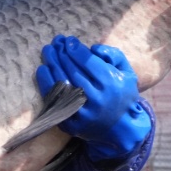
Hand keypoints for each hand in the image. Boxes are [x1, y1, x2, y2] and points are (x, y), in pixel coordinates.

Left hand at [38, 35, 150, 162]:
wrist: (121, 129)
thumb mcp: (127, 73)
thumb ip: (114, 55)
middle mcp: (97, 99)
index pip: (88, 62)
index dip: (76, 49)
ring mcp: (83, 114)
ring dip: (53, 64)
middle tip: (56, 43)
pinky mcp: (71, 124)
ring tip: (48, 51)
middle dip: (62, 54)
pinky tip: (43, 69)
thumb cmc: (121, 95)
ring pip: (63, 84)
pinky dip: (47, 84)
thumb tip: (92, 47)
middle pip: (73, 71)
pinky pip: (55, 101)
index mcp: (112, 85)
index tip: (69, 41)